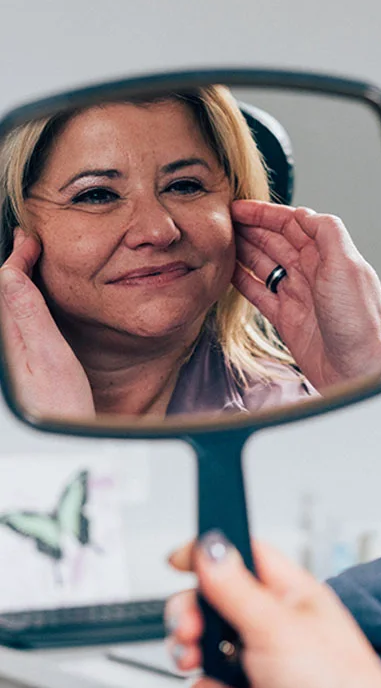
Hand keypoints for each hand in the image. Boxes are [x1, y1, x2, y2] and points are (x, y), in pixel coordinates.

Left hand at [0, 229, 93, 419]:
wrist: (67, 447)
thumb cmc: (62, 409)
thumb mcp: (49, 358)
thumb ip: (29, 316)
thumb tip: (11, 276)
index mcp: (9, 338)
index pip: (6, 285)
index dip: (16, 259)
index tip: (29, 240)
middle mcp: (6, 347)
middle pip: (5, 296)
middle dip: (14, 267)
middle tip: (28, 244)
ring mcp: (12, 358)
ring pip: (9, 311)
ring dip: (18, 284)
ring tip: (28, 264)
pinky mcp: (21, 368)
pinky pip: (16, 326)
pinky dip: (24, 305)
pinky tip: (35, 303)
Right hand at [166, 534, 380, 687]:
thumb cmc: (339, 687)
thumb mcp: (274, 627)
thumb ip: (236, 588)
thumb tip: (212, 548)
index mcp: (294, 592)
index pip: (246, 555)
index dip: (211, 554)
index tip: (177, 562)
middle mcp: (285, 622)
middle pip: (222, 604)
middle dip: (195, 619)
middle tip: (188, 634)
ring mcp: (278, 661)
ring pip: (220, 651)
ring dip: (201, 664)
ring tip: (202, 672)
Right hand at [231, 199, 380, 391]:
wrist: (361, 370)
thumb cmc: (360, 322)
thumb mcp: (347, 266)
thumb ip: (327, 233)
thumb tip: (303, 211)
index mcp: (327, 256)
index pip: (291, 225)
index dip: (265, 214)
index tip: (239, 206)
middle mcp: (312, 273)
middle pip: (275, 241)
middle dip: (249, 228)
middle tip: (221, 220)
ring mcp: (298, 296)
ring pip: (265, 265)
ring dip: (243, 250)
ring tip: (219, 240)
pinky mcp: (287, 320)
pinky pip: (260, 294)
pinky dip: (242, 281)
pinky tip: (227, 272)